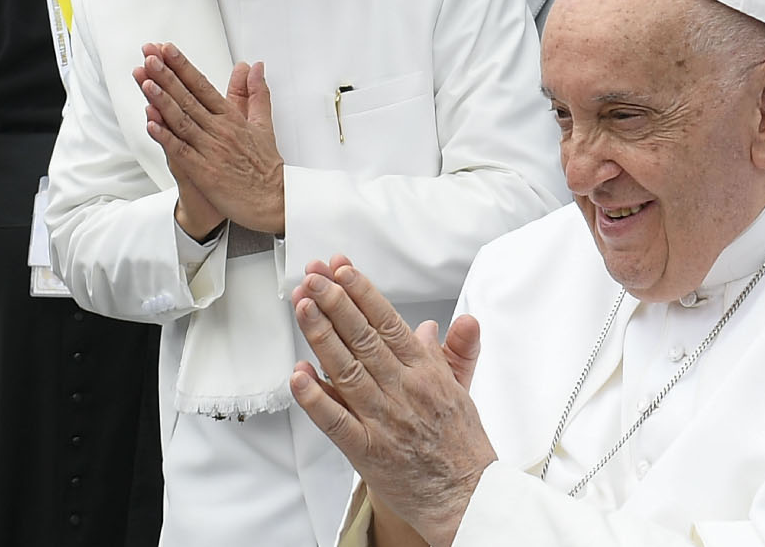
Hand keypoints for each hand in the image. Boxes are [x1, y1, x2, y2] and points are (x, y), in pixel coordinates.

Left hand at [135, 43, 284, 234]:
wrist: (274, 201)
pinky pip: (182, 151)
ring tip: (146, 81)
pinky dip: (166, 137)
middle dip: (167, 76)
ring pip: (182, 120)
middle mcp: (220, 130)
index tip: (167, 50)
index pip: (203, 86)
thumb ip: (255, 93)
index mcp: (231, 118)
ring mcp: (211, 150)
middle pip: (189, 98)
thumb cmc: (266, 167)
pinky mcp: (205, 172)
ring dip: (162, 100)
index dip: (183, 67)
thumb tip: (254, 67)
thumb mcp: (263, 123)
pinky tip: (152, 124)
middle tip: (150, 57)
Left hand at [289, 256, 494, 545]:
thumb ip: (449, 352)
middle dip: (336, 303)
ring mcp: (383, 420)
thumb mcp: (461, 389)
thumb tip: (432, 323)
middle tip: (313, 276)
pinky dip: (315, 398)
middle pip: (364, 338)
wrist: (466, 496)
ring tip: (302, 306)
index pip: (389, 322)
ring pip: (347, 370)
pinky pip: (335, 421)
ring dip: (321, 336)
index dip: (362, 293)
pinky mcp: (367, 450)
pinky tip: (298, 375)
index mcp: (426, 372)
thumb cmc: (460, 444)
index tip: (341, 269)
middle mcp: (404, 390)